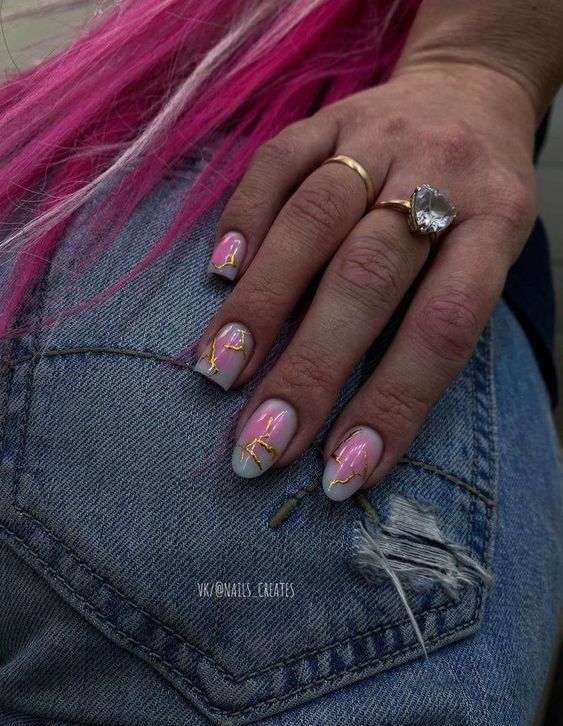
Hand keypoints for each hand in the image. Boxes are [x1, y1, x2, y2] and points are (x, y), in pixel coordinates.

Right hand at [194, 63, 536, 498]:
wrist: (471, 90)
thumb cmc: (476, 203)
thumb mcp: (488, 256)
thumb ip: (430, 322)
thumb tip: (349, 421)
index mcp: (496, 223)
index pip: (444, 327)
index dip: (392, 405)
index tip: (343, 473)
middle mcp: (440, 174)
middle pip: (368, 277)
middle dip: (310, 368)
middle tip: (262, 442)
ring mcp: (379, 137)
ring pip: (314, 221)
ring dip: (262, 302)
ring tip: (219, 372)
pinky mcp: (328, 116)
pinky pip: (277, 162)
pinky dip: (244, 219)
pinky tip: (219, 274)